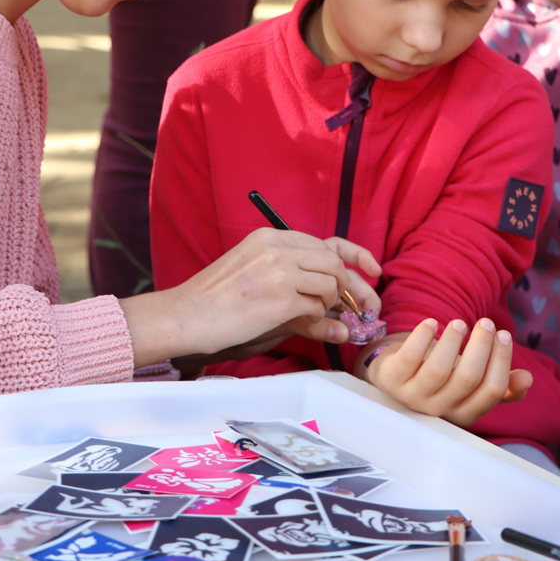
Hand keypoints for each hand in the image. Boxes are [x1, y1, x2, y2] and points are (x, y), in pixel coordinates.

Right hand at [122, 228, 369, 366]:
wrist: (185, 316)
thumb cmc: (214, 300)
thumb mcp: (253, 274)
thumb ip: (293, 280)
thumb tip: (337, 309)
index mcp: (269, 237)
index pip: (325, 242)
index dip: (355, 257)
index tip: (374, 270)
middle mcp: (276, 248)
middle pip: (333, 262)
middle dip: (350, 287)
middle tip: (358, 308)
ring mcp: (280, 271)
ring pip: (329, 285)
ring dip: (327, 305)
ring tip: (306, 315)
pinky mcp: (281, 298)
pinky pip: (316, 308)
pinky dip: (314, 319)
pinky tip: (294, 323)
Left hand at [359, 318, 531, 426]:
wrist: (394, 377)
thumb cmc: (441, 378)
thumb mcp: (469, 386)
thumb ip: (501, 386)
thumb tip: (527, 380)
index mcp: (462, 412)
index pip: (490, 392)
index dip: (501, 362)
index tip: (504, 335)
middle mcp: (438, 408)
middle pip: (467, 379)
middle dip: (481, 347)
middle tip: (487, 323)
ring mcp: (412, 395)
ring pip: (438, 370)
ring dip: (453, 341)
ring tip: (460, 322)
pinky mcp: (391, 378)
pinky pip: (408, 357)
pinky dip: (421, 337)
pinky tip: (431, 323)